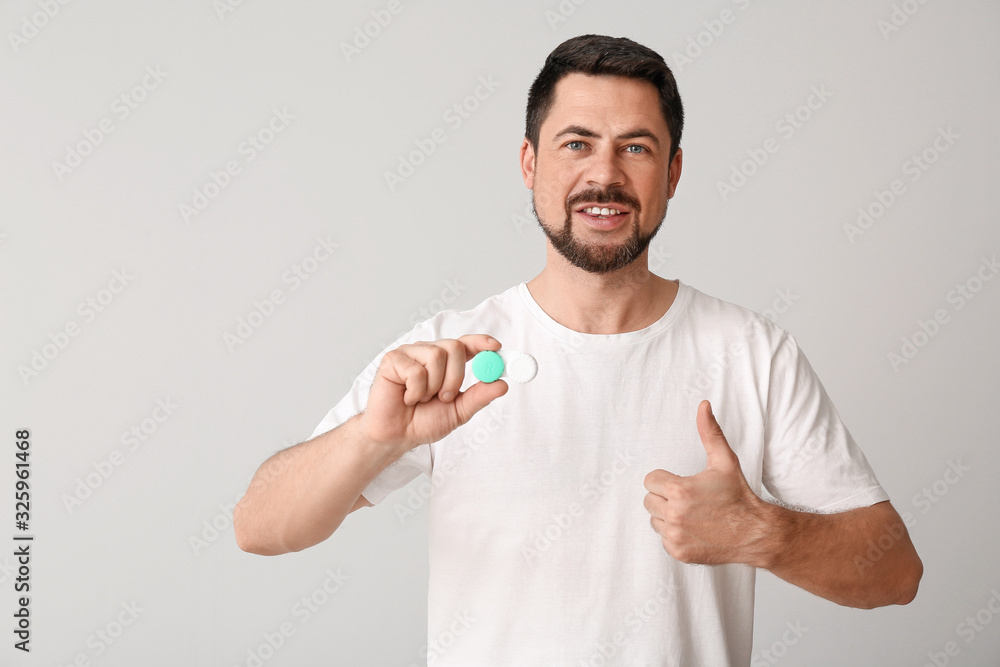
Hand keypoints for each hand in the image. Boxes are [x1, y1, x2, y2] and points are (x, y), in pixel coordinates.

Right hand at [360, 334, 507, 452]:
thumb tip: (503, 384)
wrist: (396, 435)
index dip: (481, 342)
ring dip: (433, 386)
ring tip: (421, 399)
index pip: (466, 344)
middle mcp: (429, 352)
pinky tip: (407, 398)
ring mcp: (410, 354)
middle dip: (455, 377)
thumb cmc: (423, 421)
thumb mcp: (458, 411)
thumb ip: (479, 397)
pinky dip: (415, 392)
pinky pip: (415, 370)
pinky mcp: (393, 359)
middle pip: (454, 347)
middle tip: (445, 397)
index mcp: (446, 362)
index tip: (496, 347)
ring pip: (436, 356)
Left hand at [643, 400, 768, 565]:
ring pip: (655, 520)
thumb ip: (709, 432)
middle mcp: (674, 514)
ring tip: (693, 514)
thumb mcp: (724, 461)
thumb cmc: (738, 496)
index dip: (666, 480)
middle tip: (690, 499)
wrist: (755, 533)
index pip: (650, 480)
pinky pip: (663, 539)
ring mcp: (675, 536)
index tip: (683, 484)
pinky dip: (675, 535)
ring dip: (668, 516)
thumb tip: (703, 405)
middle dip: (665, 497)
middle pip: (649, 500)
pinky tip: (695, 530)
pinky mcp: (678, 552)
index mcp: (679, 490)